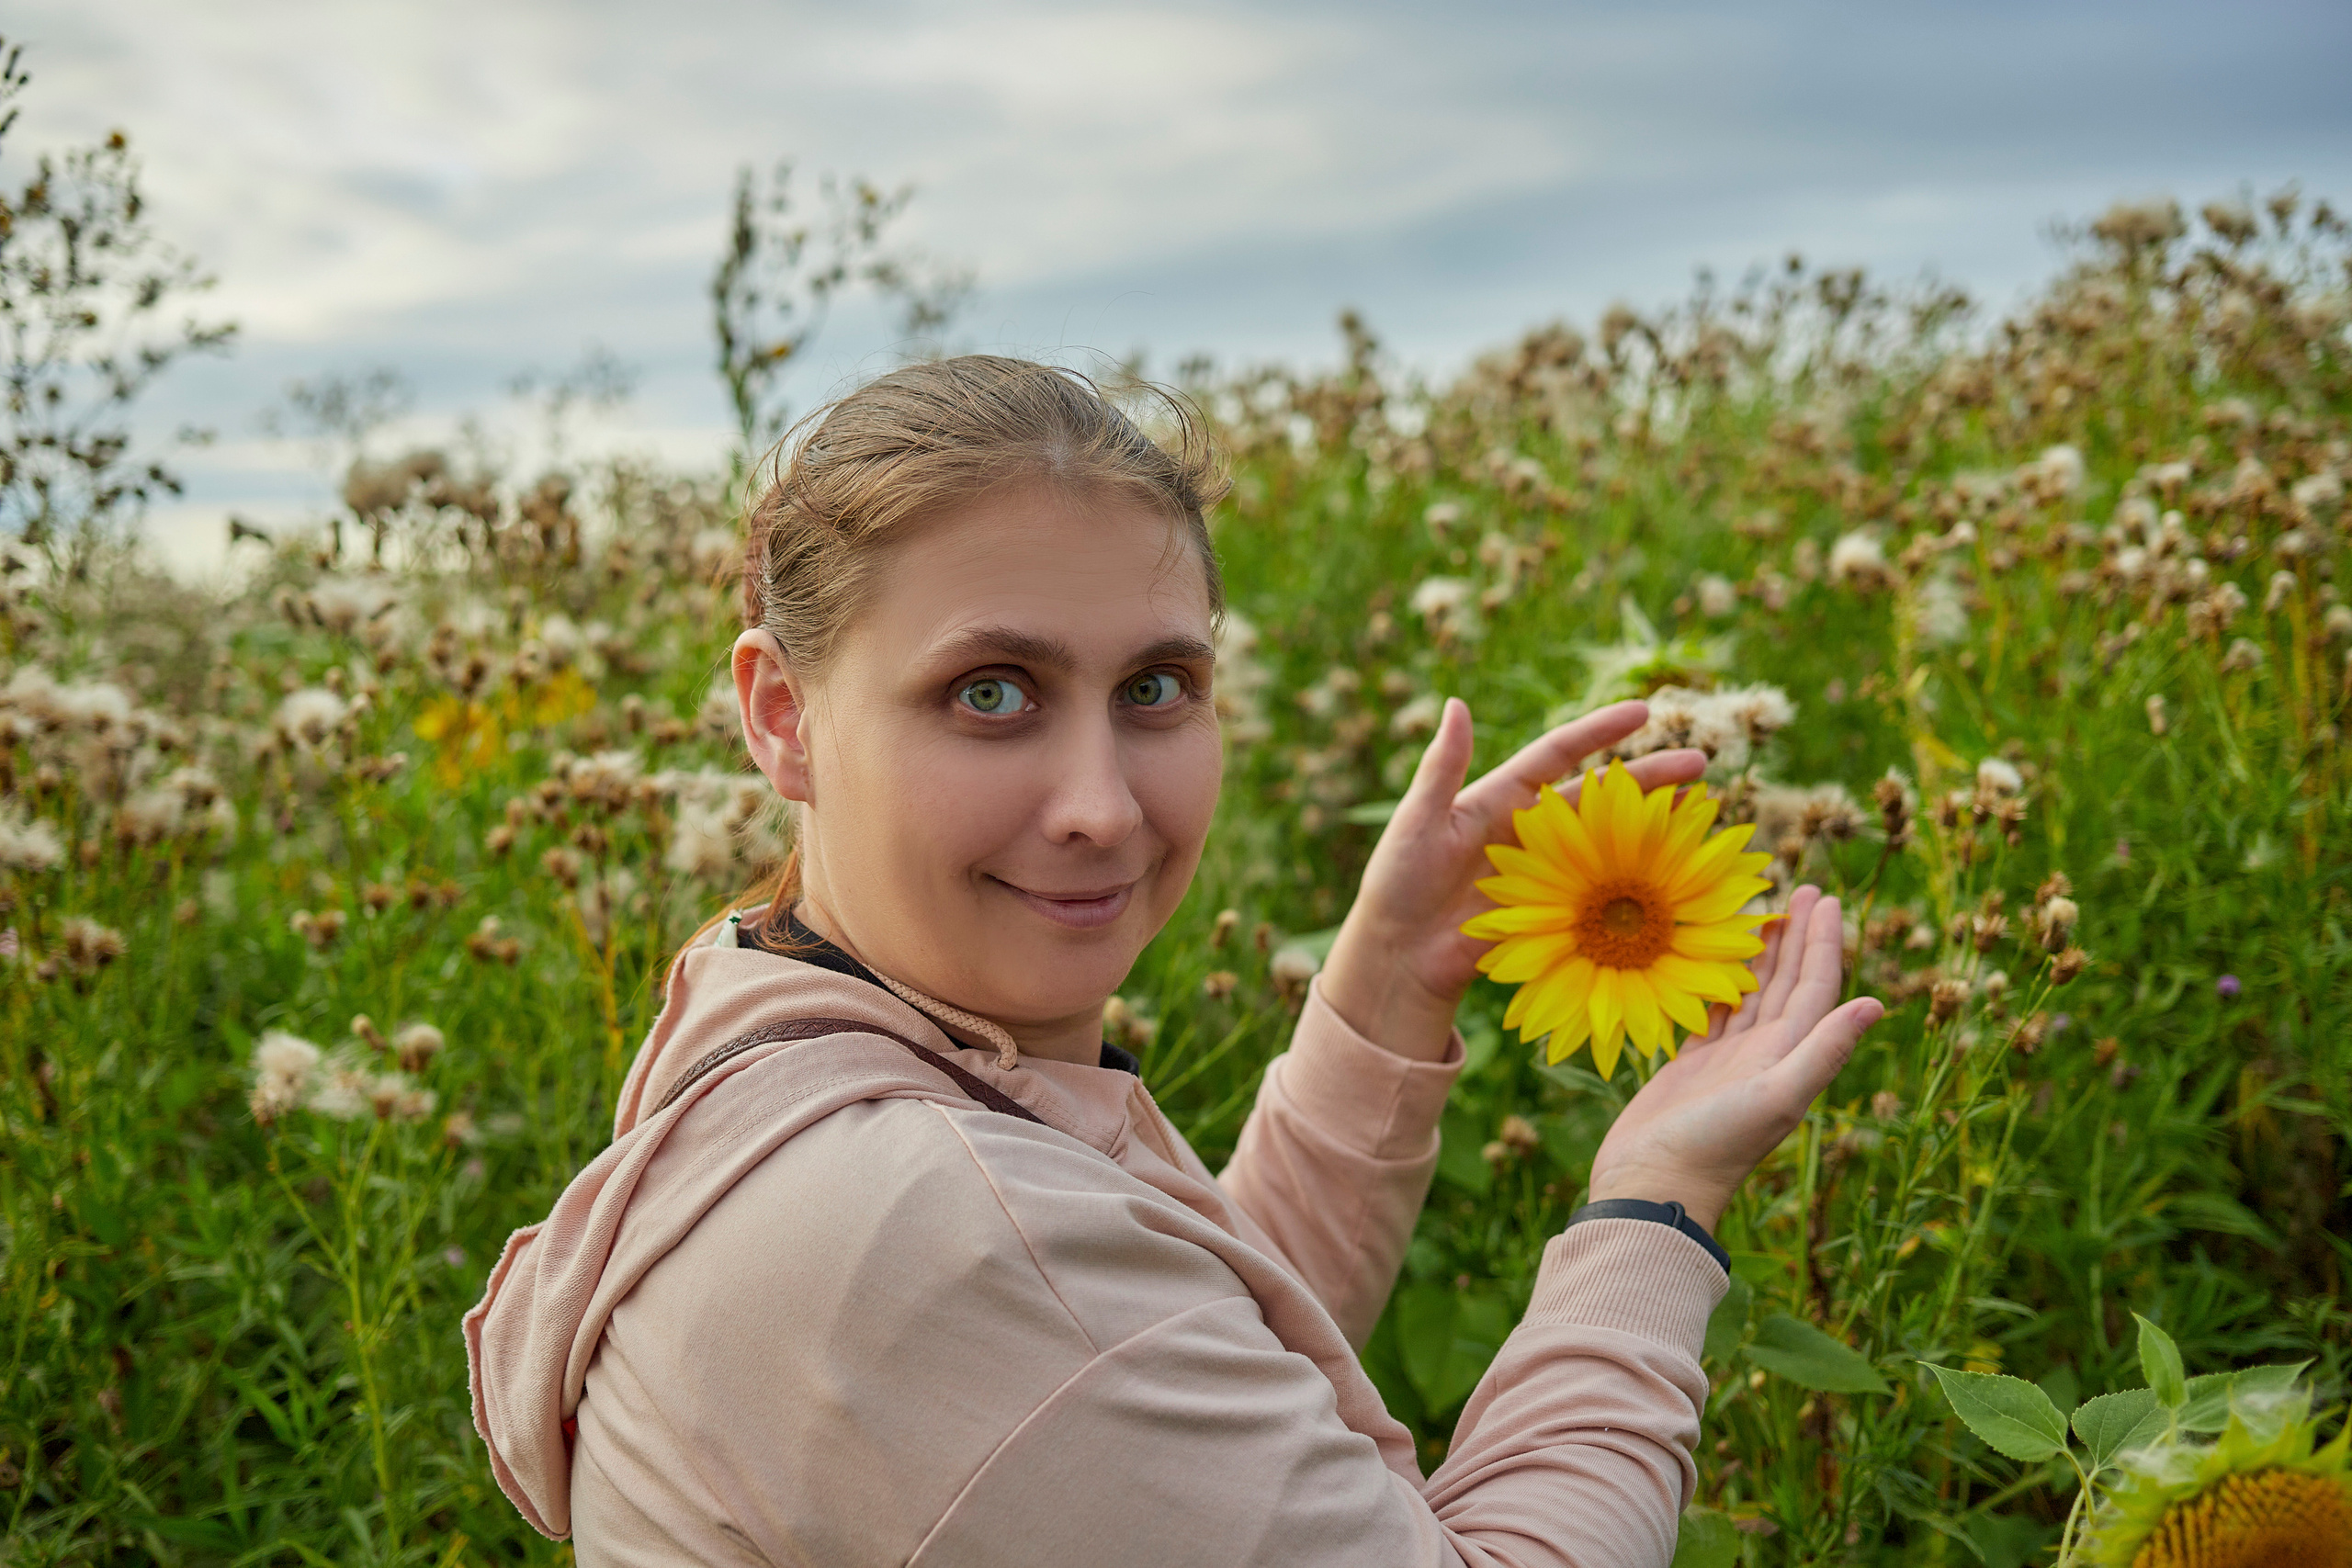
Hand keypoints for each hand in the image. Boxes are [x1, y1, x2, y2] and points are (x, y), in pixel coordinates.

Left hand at [1318, 699, 1705, 1060]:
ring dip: (1656, 827)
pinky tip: (1676, 878)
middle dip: (1651, 777)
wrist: (1398, 956)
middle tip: (1701, 763)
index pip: (1560, 754)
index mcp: (1502, 798)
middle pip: (1602, 797)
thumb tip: (1456, 704)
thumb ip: (1441, 767)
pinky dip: (1638, 885)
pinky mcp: (1552, 913)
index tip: (1644, 711)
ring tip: (1703, 811)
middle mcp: (1533, 831)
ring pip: (1612, 843)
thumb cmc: (1397, 884)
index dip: (1600, 732)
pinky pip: (1603, 896)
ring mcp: (1547, 873)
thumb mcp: (1416, 821)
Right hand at [1585, 886, 1883, 1232]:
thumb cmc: (1714, 1146)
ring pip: (1752, 994)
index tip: (1826, 898)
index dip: (1823, 943)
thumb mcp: (1776, 1097)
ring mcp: (1728, 1061)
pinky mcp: (1691, 1066)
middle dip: (1797, 937)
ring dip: (1762, 955)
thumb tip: (1876, 1004)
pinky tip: (1717, 964)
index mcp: (1789, 1056)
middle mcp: (1765, 1055)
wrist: (1654, 1188)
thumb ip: (1824, 1051)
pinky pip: (1712, 1012)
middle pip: (1788, 983)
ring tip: (1764, 914)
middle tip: (1802, 888)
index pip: (1815, 988)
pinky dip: (1719, 984)